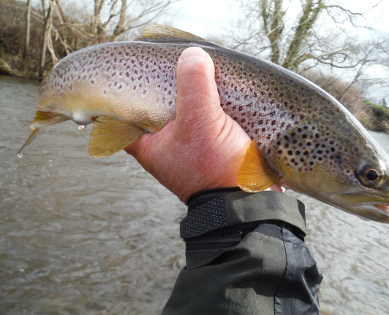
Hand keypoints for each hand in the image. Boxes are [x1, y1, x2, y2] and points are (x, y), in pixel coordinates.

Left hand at [125, 47, 250, 201]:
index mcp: (146, 144)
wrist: (246, 199)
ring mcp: (184, 144)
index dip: (124, 89)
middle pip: (153, 105)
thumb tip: (193, 55)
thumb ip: (194, 86)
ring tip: (193, 69)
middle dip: (162, 85)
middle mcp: (161, 144)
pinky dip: (204, 101)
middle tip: (170, 62)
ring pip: (179, 109)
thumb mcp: (200, 122)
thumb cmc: (214, 169)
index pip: (122, 111)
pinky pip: (199, 114)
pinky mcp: (205, 143)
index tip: (133, 69)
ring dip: (187, 92)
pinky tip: (212, 87)